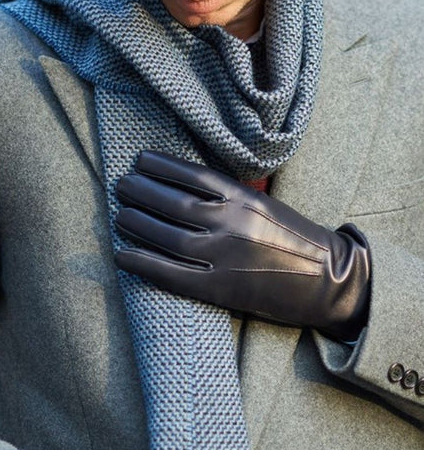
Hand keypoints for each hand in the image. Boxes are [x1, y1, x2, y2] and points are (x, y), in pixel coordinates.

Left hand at [115, 151, 370, 341]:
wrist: (327, 280)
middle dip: (141, 192)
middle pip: (174, 203)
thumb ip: (231, 195)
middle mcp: (233, 223)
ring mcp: (225, 256)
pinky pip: (173, 274)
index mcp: (245, 198)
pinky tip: (122, 255)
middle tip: (121, 186)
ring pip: (168, 236)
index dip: (161, 166)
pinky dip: (144, 263)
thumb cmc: (295, 239)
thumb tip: (186, 186)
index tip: (139, 161)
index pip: (194, 175)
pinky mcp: (221, 289)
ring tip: (120, 216)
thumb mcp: (266, 205)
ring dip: (138, 224)